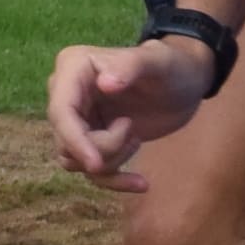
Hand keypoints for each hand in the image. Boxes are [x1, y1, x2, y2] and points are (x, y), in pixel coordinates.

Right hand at [47, 34, 215, 188]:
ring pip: (75, 159)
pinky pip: (91, 170)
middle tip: (134, 137)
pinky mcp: (91, 139)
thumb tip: (105, 84)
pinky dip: (115, 180)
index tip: (96, 165)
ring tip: (136, 140)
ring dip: (110, 161)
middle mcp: (67, 93)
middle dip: (102, 149)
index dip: (74, 140)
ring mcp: (77, 118)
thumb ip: (131, 66)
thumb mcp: (156, 62)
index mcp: (73, 68)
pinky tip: (141, 183)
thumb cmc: (170, 66)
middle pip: (66, 140)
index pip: (61, 111)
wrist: (184, 83)